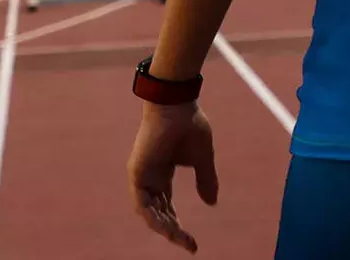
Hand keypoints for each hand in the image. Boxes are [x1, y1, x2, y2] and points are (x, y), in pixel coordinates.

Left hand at [127, 102, 218, 252]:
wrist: (177, 104)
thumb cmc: (188, 124)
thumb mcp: (202, 159)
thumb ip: (206, 180)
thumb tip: (211, 203)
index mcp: (162, 174)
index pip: (167, 208)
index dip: (178, 226)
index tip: (194, 243)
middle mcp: (150, 177)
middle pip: (158, 214)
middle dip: (173, 232)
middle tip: (190, 245)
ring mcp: (142, 175)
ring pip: (148, 212)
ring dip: (163, 228)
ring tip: (180, 239)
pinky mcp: (137, 171)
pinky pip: (141, 202)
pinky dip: (152, 217)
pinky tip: (165, 228)